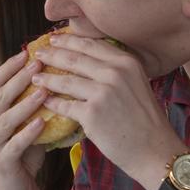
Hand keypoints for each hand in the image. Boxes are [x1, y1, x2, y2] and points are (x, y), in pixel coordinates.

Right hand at [0, 51, 49, 189]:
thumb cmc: (20, 153)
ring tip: (44, 90)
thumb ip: (24, 102)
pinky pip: (14, 145)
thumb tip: (46, 73)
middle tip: (38, 64)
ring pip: (5, 120)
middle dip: (18, 79)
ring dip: (25, 103)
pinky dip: (28, 133)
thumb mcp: (19, 124)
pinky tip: (42, 122)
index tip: (26, 53)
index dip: (8, 68)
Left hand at [33, 33, 183, 189]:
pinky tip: (44, 102)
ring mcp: (102, 92)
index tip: (54, 40)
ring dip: (46, 79)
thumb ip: (116, 70)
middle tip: (37, 54)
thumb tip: (89, 60)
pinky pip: (64, 105)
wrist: (155, 149)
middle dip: (52, 55)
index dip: (68, 41)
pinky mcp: (92, 114)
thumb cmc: (145, 119)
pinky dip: (52, 103)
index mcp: (126, 62)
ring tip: (35, 77)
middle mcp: (115, 73)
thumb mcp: (137, 84)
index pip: (90, 45)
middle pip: (74, 59)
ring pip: (65, 81)